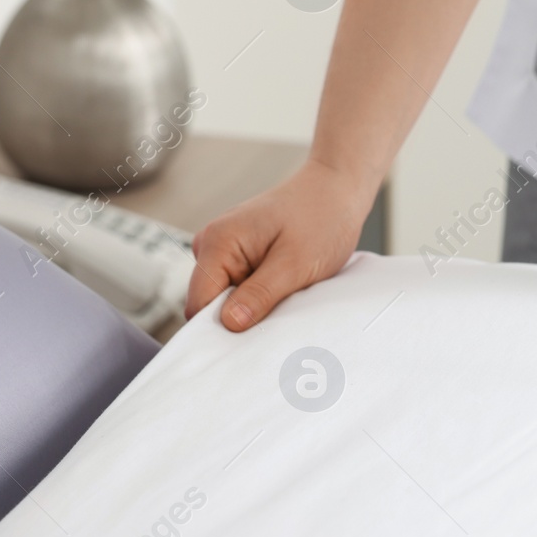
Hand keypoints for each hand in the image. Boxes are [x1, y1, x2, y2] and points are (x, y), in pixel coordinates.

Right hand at [184, 159, 373, 330]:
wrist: (337, 191)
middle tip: (277, 321)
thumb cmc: (322, 218)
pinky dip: (260, 296)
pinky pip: (240, 288)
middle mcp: (213, 243)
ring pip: (227, 298)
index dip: (219, 330)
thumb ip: (259, 295)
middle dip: (240, 318)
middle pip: (210, 304)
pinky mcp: (240, 255)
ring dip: (253, 307)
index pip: (198, 304)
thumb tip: (228, 324)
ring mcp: (226, 249)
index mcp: (219, 241)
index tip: (247, 345)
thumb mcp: (295, 265)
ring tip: (286, 298)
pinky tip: (284, 290)